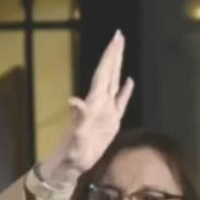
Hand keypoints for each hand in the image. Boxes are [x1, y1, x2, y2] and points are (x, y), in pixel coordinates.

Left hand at [40, 30, 134, 185]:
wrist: (70, 165)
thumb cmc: (70, 153)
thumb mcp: (74, 136)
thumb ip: (77, 117)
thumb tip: (73, 100)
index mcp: (93, 104)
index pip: (103, 75)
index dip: (109, 57)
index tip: (115, 39)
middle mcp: (99, 104)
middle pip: (108, 74)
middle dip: (114, 54)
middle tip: (119, 35)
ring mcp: (105, 112)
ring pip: (114, 84)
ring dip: (118, 66)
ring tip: (121, 50)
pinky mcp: (110, 122)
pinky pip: (120, 102)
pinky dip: (125, 91)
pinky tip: (129, 81)